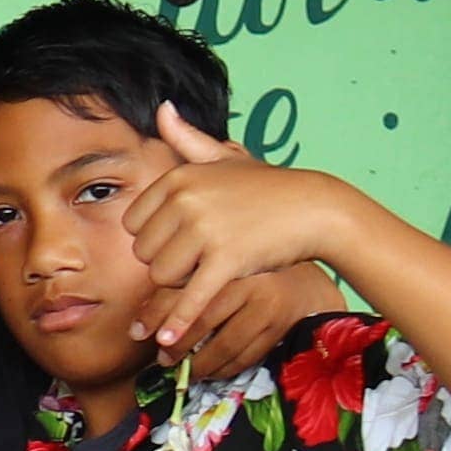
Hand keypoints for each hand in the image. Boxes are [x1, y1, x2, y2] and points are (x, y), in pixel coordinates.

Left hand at [117, 107, 356, 363]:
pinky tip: (167, 341)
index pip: (135, 223)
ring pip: (163, 276)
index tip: (184, 236)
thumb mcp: (227, 158)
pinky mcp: (226, 260)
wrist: (316, 209)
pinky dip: (179, 320)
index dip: (157, 237)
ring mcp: (205, 229)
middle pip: (145, 253)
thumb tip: (162, 109)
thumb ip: (189, 140)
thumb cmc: (268, 187)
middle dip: (168, 262)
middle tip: (204, 254)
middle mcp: (186, 198)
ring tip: (212, 268)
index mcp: (178, 176)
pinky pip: (190, 296)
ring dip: (182, 283)